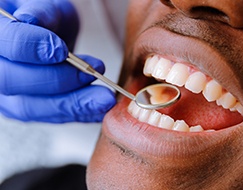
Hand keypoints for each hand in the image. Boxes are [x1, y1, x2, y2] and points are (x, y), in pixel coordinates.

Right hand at [0, 0, 115, 122]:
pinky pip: (49, 117)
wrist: (50, 39)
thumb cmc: (49, 20)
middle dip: (56, 80)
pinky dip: (76, 113)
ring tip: (104, 98)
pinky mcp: (26, 108)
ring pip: (30, 107)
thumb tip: (31, 20)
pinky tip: (98, 109)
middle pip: (11, 82)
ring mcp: (5, 94)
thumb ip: (42, 12)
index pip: (2, 44)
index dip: (30, 47)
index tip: (61, 50)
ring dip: (71, 105)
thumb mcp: (48, 7)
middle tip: (91, 74)